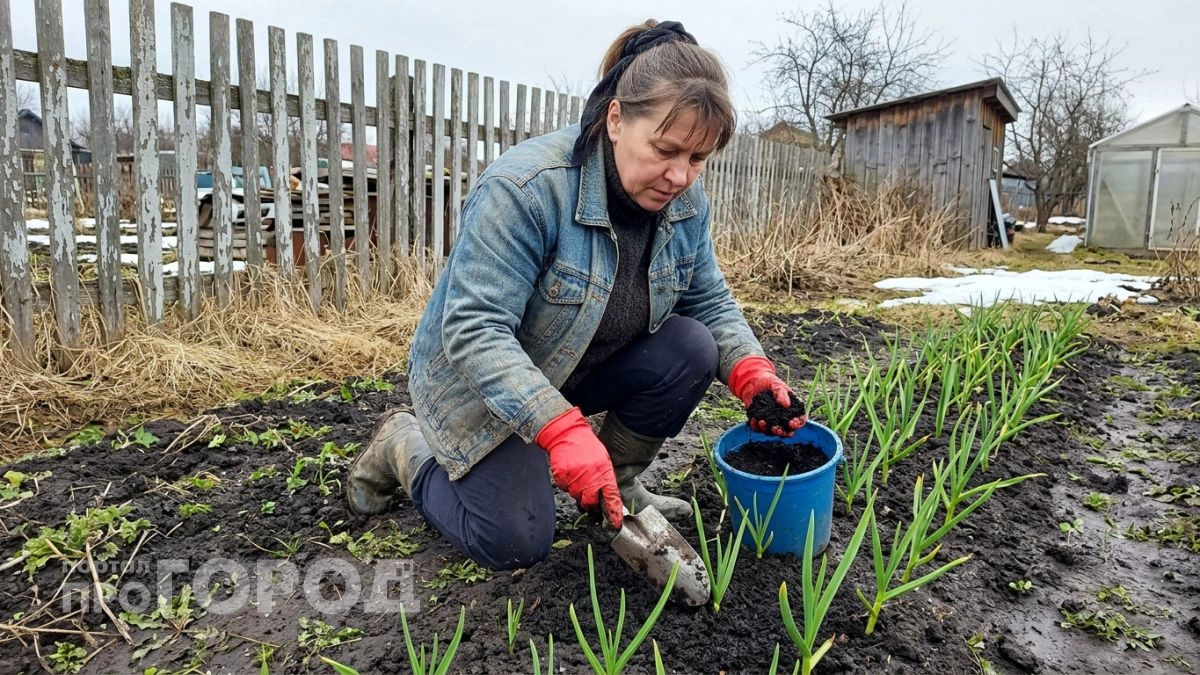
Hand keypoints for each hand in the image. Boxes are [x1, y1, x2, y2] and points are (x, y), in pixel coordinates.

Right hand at [535, 407, 623, 528]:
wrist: (568, 434)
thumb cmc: (587, 447)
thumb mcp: (602, 460)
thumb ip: (604, 479)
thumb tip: (604, 497)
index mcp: (604, 472)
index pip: (611, 496)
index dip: (613, 512)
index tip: (615, 524)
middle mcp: (590, 477)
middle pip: (589, 502)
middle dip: (589, 501)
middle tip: (587, 490)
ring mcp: (574, 477)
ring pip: (575, 495)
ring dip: (576, 489)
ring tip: (577, 472)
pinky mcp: (562, 476)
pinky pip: (564, 487)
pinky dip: (566, 482)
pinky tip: (569, 470)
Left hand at [727, 356, 806, 436]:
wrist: (754, 381)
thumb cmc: (769, 382)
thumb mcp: (777, 385)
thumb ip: (781, 394)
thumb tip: (786, 405)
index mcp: (792, 410)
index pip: (800, 420)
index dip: (798, 424)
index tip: (791, 423)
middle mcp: (783, 418)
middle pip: (786, 432)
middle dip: (782, 433)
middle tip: (776, 429)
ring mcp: (771, 421)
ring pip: (771, 433)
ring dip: (767, 430)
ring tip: (762, 422)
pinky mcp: (759, 421)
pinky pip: (758, 429)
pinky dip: (756, 427)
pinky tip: (754, 420)